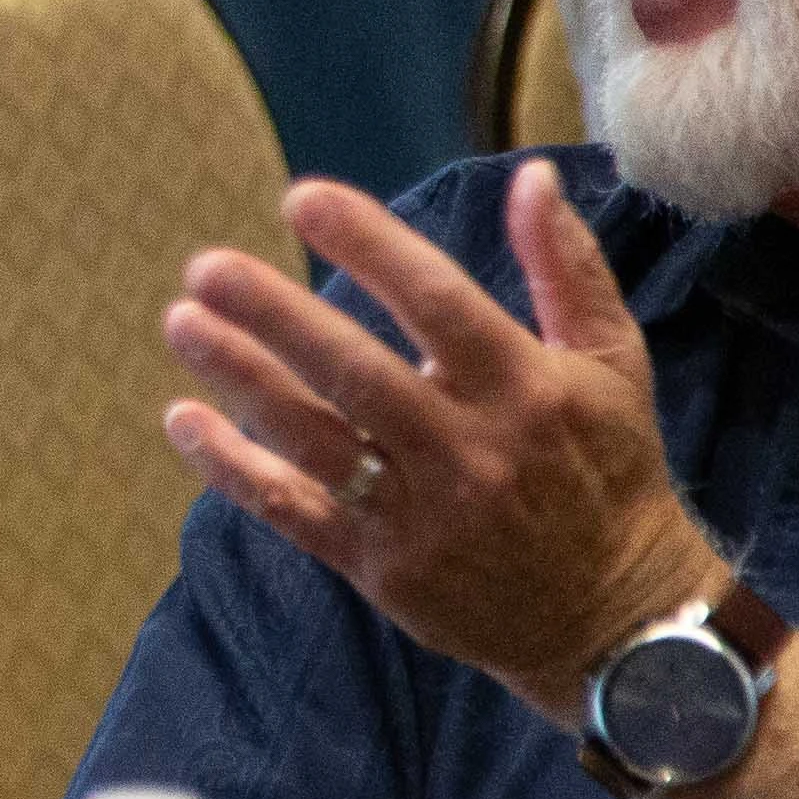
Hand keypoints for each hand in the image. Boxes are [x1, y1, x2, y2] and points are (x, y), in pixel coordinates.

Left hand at [162, 160, 709, 719]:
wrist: (615, 622)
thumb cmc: (608, 471)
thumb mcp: (614, 364)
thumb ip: (567, 267)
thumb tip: (530, 176)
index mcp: (525, 388)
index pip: (438, 302)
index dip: (369, 247)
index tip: (302, 198)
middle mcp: (469, 451)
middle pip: (357, 373)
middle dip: (276, 316)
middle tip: (206, 266)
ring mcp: (420, 515)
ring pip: (314, 440)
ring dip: (242, 379)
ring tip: (182, 322)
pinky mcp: (381, 568)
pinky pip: (295, 512)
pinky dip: (234, 468)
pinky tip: (184, 419)